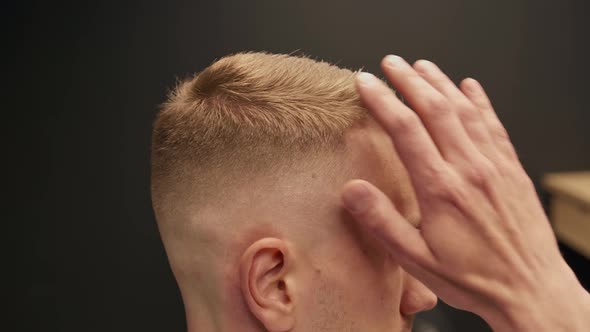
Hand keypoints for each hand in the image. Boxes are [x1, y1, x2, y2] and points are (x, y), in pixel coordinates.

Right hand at [341, 55, 589, 330]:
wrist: (531, 290)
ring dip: (441, 83)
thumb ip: (382, 222)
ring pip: (465, 110)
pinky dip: (480, 101)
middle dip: (409, 80)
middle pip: (435, 109)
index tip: (366, 83)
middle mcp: (469, 169)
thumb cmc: (472, 279)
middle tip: (390, 63)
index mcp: (440, 189)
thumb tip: (351, 190)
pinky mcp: (512, 170)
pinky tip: (470, 87)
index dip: (382, 101)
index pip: (406, 130)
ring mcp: (494, 166)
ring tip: (422, 66)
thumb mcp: (417, 261)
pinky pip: (494, 125)